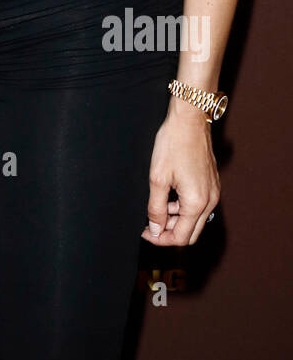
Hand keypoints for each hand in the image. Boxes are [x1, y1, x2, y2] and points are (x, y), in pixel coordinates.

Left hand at [141, 102, 218, 245]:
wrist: (190, 120)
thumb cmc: (173, 144)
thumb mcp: (157, 178)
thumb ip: (156, 208)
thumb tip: (156, 229)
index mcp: (197, 202)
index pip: (181, 237)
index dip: (161, 239)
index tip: (145, 232)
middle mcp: (210, 201)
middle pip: (190, 233)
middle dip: (169, 233)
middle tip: (150, 224)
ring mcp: (213, 192)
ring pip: (195, 221)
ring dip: (176, 220)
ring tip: (157, 207)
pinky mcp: (212, 184)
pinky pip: (199, 206)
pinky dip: (184, 209)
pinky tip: (169, 196)